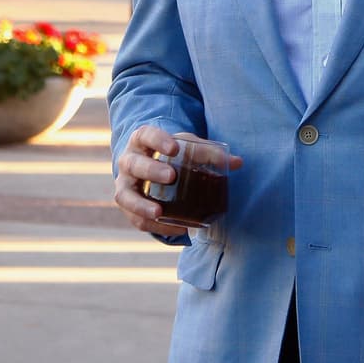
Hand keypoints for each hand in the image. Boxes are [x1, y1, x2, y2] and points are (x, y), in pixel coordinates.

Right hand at [114, 126, 241, 237]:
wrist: (151, 162)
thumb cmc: (173, 152)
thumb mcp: (189, 146)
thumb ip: (210, 153)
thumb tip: (238, 162)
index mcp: (142, 140)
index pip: (146, 135)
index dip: (157, 140)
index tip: (174, 148)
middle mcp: (129, 161)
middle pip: (134, 164)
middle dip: (151, 170)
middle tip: (171, 176)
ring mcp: (125, 184)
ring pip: (125, 195)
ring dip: (141, 205)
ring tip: (159, 211)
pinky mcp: (129, 206)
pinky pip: (134, 218)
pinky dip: (152, 225)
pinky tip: (175, 228)